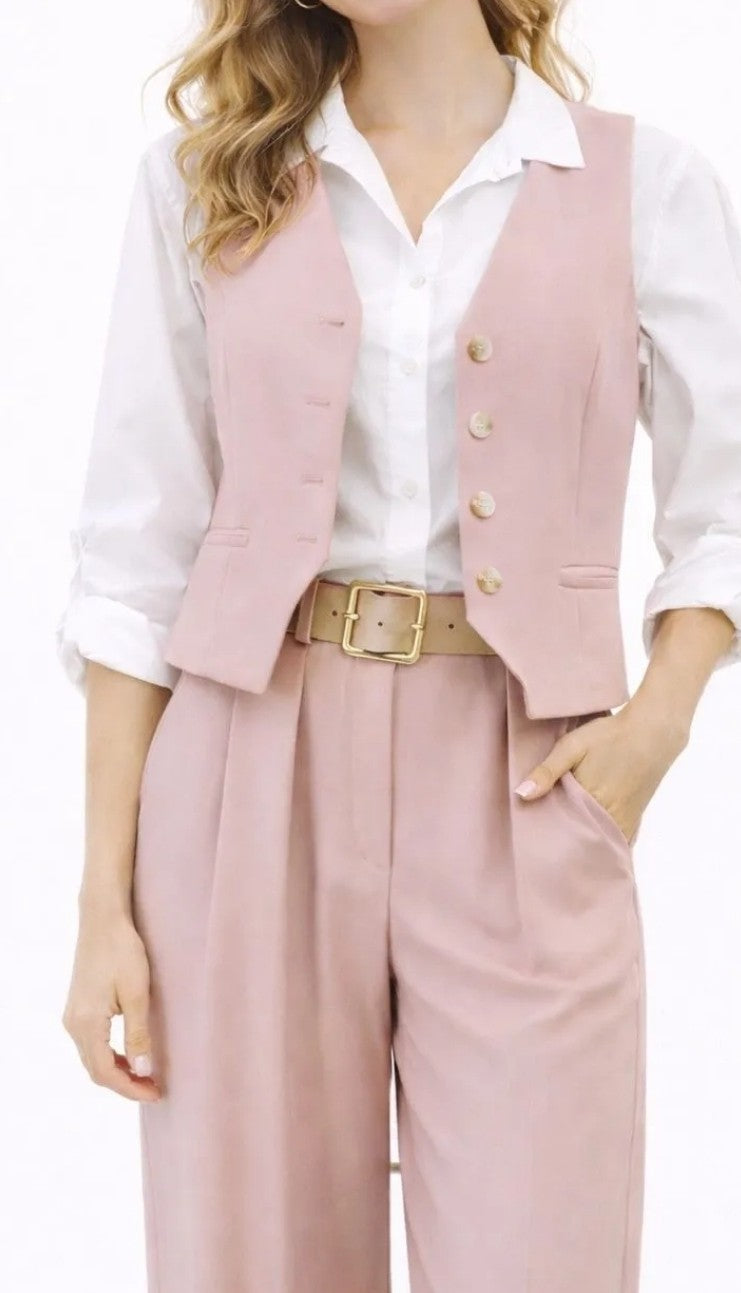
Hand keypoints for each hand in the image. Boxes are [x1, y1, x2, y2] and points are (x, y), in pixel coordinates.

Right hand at [62, 909, 160, 1101]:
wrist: (102, 919)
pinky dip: (110, 1055)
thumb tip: (143, 1071)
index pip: (105, 1072)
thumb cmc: (122, 951)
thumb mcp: (137, 994)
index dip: (130, 1089)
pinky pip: (91, 1043)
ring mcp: (73, 1016)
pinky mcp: (78, 1008)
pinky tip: (130, 1054)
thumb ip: (138, 1035)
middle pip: (96, 1070)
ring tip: (146, 1075)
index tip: (155, 1094)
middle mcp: (73, 1024)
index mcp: (86, 1024)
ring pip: (92, 1058)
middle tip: (154, 1089)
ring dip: (118, 1071)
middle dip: (125, 1084)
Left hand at [514, 703, 688, 842]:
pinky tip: (594, 847)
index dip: (547, 839)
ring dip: (585, 847)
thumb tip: (521, 795)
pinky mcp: (635, 816)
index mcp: (589, 802)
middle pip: (582, 842)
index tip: (532, 846)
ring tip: (565, 853)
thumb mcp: (572, 746)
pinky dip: (605, 844)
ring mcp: (626, 819)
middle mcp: (610, 817)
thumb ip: (547, 771)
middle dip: (565, 848)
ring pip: (601, 843)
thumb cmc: (609, 736)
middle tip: (544, 853)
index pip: (562, 832)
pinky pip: (618, 839)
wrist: (653, 731)